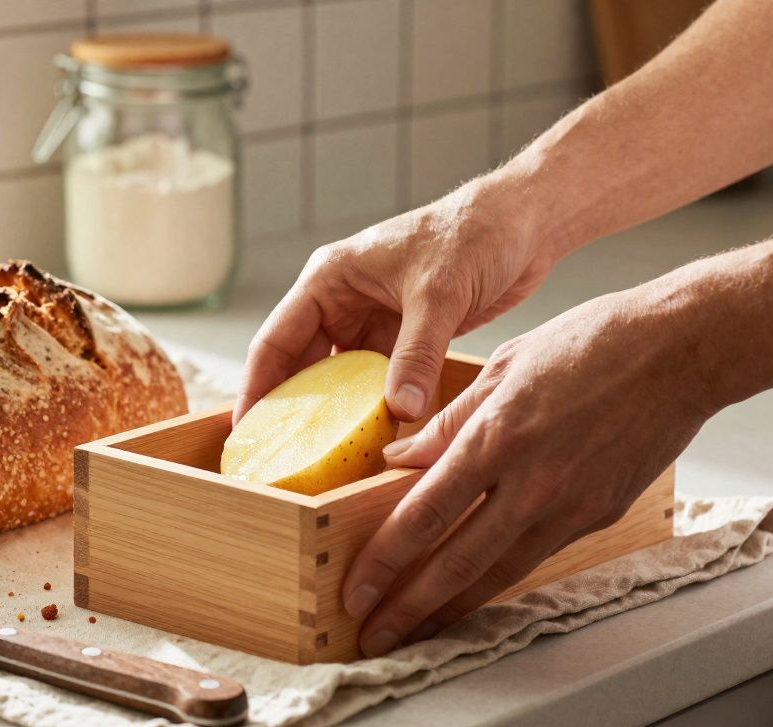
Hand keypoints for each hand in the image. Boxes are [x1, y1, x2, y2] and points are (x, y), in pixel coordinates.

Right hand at [234, 181, 559, 424]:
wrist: (525, 221)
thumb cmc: (474, 232)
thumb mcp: (438, 295)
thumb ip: (417, 355)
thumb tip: (399, 411)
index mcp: (330, 278)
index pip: (276, 339)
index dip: (257, 387)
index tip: (247, 431)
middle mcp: (343, 301)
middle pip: (302, 365)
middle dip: (293, 409)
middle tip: (281, 456)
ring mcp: (374, 321)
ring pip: (341, 378)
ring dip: (337, 413)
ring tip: (322, 458)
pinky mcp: (405, 337)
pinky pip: (378, 381)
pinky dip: (375, 408)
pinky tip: (372, 439)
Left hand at [342, 287, 720, 655]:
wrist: (681, 351)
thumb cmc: (595, 342)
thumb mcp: (504, 366)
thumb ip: (448, 420)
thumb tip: (399, 458)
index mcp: (498, 437)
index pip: (426, 513)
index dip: (386, 558)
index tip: (357, 587)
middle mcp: (532, 482)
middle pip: (458, 562)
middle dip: (409, 607)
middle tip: (373, 635)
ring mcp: (570, 505)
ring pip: (498, 573)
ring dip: (451, 608)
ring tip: (415, 631)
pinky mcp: (600, 516)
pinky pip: (537, 554)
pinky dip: (499, 578)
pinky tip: (473, 588)